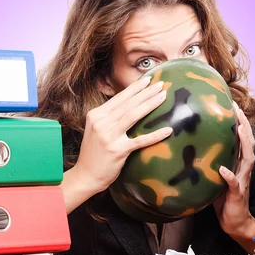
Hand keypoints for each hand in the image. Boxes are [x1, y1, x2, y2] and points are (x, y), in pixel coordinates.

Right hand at [71, 76, 172, 196]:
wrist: (86, 175)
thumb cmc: (94, 152)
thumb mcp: (96, 129)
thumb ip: (109, 117)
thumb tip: (130, 105)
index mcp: (96, 115)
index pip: (119, 98)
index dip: (135, 88)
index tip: (148, 80)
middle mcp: (101, 123)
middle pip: (128, 104)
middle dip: (146, 92)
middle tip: (161, 84)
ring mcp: (109, 136)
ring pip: (133, 115)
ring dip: (150, 104)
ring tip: (163, 96)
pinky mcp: (118, 150)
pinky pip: (140, 140)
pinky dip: (155, 135)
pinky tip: (168, 130)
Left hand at [213, 103, 254, 237]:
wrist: (234, 222)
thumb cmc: (223, 198)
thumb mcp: (214, 176)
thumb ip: (208, 162)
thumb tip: (189, 147)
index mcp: (238, 163)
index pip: (241, 139)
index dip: (238, 122)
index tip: (232, 105)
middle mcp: (243, 168)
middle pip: (248, 142)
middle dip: (244, 124)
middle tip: (236, 109)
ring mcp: (242, 180)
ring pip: (247, 158)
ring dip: (244, 143)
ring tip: (239, 129)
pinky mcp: (237, 194)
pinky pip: (234, 183)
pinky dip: (229, 176)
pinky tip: (223, 169)